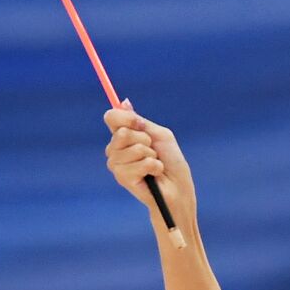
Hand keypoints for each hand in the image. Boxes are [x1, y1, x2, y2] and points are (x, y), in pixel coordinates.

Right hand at [103, 99, 195, 221]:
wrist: (177, 187)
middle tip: (152, 150)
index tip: (138, 122)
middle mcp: (115, 149)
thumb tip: (123, 102)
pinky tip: (154, 174)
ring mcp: (116, 164)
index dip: (124, 117)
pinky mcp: (122, 178)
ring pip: (132, 148)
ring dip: (150, 155)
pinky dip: (153, 166)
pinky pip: (139, 163)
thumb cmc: (171, 161)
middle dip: (144, 139)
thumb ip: (141, 122)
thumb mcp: (159, 135)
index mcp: (124, 136)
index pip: (111, 117)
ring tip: (154, 164)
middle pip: (121, 132)